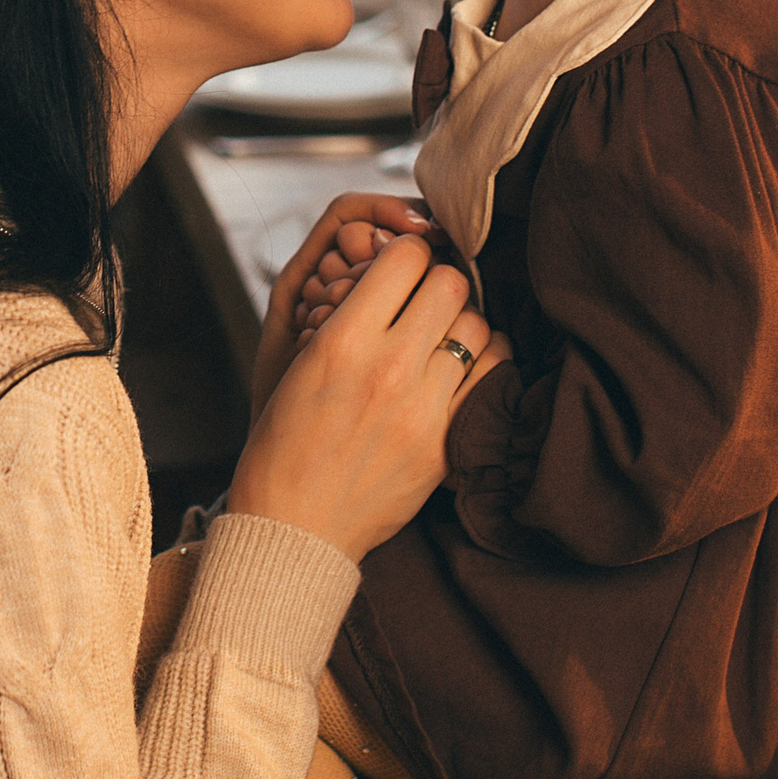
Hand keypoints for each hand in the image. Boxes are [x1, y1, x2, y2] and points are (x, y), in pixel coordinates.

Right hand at [228, 235, 510, 561]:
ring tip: (441, 334)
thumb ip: (349, 315)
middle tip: (424, 297)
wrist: (294, 525)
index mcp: (342, 341)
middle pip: (449, 283)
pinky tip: (463, 364)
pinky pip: (492, 374)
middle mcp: (388, 368)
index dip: (406, 253)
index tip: (401, 266)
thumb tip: (394, 269)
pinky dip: (485, 358)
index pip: (405, 257)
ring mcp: (423, 408)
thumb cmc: (285, 442)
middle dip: (438, 281)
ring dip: (461, 320)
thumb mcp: (300, 361)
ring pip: (476, 324)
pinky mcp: (445, 442)